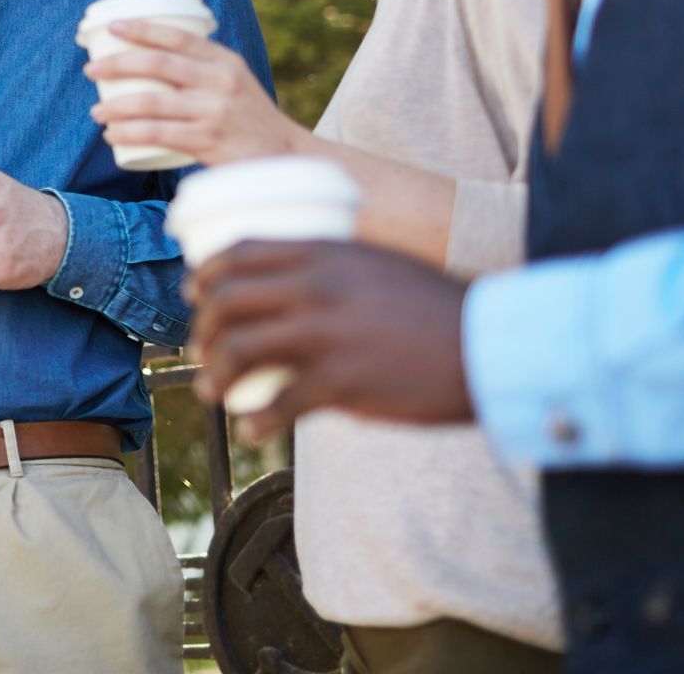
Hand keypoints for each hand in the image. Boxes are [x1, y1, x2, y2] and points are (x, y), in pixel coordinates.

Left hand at [85, 21, 304, 165]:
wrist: (284, 155)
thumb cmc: (249, 117)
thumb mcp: (235, 80)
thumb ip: (202, 68)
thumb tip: (151, 57)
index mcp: (225, 61)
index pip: (177, 36)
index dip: (142, 28)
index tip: (113, 27)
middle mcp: (220, 81)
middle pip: (157, 64)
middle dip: (117, 64)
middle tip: (91, 70)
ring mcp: (213, 111)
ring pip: (151, 102)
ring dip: (115, 106)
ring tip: (96, 111)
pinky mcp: (207, 141)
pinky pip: (157, 134)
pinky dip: (129, 133)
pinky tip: (112, 135)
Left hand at [188, 237, 474, 441]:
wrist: (490, 343)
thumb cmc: (439, 308)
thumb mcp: (377, 266)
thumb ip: (333, 272)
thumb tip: (294, 296)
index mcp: (323, 253)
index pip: (239, 252)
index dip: (206, 274)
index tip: (193, 295)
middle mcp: (315, 287)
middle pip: (226, 302)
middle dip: (202, 330)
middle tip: (200, 353)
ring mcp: (325, 334)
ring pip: (238, 350)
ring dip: (215, 376)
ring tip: (214, 394)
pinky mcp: (341, 382)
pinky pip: (277, 404)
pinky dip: (255, 422)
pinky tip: (253, 432)